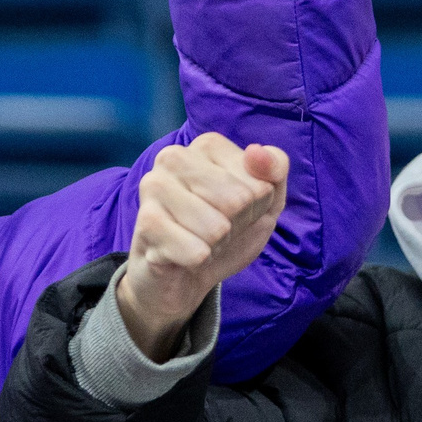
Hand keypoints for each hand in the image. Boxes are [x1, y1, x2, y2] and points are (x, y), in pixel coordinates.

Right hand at [116, 134, 290, 360]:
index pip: (260, 183)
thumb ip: (275, 170)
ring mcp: (155, 187)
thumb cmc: (226, 231)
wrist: (183, 276)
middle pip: (238, 202)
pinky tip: (183, 256)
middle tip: (217, 229)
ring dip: (216, 245)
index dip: (257, 207)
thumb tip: (257, 152)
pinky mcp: (145, 222)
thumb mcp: (266, 202)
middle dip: (236, 226)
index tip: (237, 211)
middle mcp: (175, 157)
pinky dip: (199, 262)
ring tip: (200, 240)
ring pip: (217, 228)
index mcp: (207, 145)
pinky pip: (197, 252)